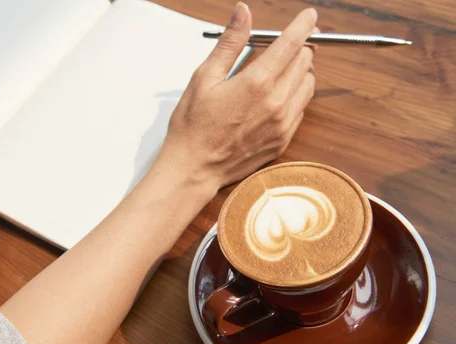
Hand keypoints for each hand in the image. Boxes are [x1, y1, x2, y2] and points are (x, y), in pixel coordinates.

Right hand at [160, 3, 316, 188]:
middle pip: (305, 61)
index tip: (309, 16)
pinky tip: (275, 98)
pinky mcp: (283, 140)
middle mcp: (277, 102)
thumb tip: (243, 12)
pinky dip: (295, 97)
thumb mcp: (205, 77)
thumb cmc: (193, 126)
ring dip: (300, 72)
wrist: (194, 169)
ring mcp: (283, 124)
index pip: (292, 43)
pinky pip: (301, 109)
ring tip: (279, 71)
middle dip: (298, 47)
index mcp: (257, 82)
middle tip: (285, 45)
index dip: (303, 24)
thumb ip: (230, 43)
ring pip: (308, 85)